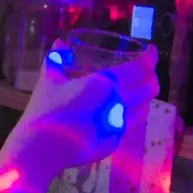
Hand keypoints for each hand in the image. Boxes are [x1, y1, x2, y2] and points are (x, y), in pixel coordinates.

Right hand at [13, 45, 159, 176]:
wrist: (40, 149)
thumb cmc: (44, 111)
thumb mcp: (48, 81)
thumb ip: (56, 59)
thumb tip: (60, 43)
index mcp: (105, 83)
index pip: (141, 67)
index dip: (151, 57)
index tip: (153, 51)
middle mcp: (118, 103)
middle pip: (149, 88)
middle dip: (152, 77)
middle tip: (147, 72)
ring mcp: (118, 125)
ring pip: (144, 108)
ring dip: (145, 98)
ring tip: (137, 94)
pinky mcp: (114, 143)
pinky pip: (130, 125)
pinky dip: (131, 116)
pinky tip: (122, 115)